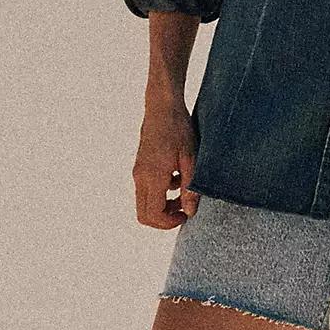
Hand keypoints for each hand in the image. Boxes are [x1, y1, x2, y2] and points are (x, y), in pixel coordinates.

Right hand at [134, 100, 199, 226]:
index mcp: (153, 176)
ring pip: (144, 203)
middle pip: (144, 215)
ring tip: (183, 195)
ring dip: (163, 206)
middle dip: (164, 219)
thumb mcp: (191, 159)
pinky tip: (177, 179)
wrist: (162, 107)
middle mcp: (141, 177)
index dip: (169, 223)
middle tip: (183, 211)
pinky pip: (145, 190)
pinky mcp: (140, 167)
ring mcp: (138, 172)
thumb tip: (190, 212)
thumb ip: (190, 188)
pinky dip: (160, 193)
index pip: (154, 214)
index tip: (185, 215)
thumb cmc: (179, 130)